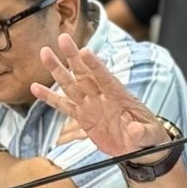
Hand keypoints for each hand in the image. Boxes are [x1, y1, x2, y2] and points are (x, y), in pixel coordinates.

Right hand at [30, 33, 169, 157]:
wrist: (141, 148)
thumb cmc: (150, 138)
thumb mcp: (150, 136)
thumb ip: (142, 132)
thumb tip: (134, 129)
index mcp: (120, 96)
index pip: (105, 77)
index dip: (95, 65)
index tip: (85, 51)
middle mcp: (102, 96)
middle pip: (85, 74)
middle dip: (73, 57)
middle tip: (63, 39)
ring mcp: (91, 104)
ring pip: (71, 84)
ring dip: (57, 70)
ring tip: (45, 53)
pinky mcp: (82, 117)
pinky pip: (63, 106)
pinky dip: (50, 98)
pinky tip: (36, 88)